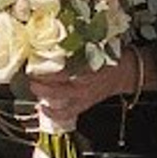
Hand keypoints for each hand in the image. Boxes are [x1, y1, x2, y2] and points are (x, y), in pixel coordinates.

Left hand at [27, 47, 152, 132]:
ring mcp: (84, 98)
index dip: (46, 71)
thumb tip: (52, 44)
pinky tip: (43, 109)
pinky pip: (67, 114)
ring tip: (35, 91)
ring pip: (59, 104)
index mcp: (86, 70)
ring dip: (44, 98)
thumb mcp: (94, 47)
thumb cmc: (110, 57)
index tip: (33, 63)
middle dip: (40, 85)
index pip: (62, 73)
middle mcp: (84, 86)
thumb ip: (75, 48)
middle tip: (30, 78)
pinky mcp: (85, 105)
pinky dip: (54, 114)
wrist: (126, 72)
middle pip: (56, 90)